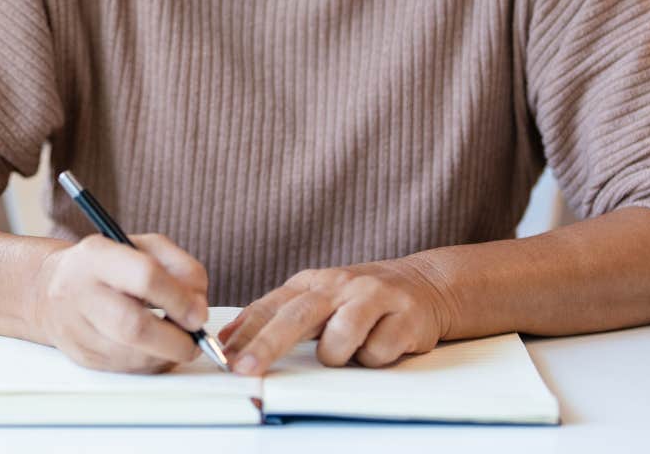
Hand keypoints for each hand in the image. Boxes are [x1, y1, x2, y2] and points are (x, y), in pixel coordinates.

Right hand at [27, 233, 210, 373]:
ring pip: (132, 356)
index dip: (179, 299)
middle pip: (133, 327)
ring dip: (167, 355)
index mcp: (97, 256)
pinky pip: (127, 370)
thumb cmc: (106, 266)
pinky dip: (152, 364)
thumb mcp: (143, 247)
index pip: (144, 277)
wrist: (48, 290)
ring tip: (176, 341)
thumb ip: (181, 268)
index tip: (199, 314)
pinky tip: (156, 349)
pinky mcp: (82, 358)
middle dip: (175, 340)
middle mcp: (80, 292)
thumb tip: (198, 307)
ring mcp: (77, 329)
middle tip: (194, 339)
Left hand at [218, 259, 456, 374]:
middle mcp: (340, 285)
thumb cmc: (362, 299)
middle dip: (267, 345)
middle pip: (296, 317)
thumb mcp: (318, 298)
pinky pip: (377, 352)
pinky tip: (381, 344)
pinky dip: (374, 358)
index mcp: (313, 282)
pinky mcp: (405, 316)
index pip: (271, 306)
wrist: (425, 285)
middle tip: (247, 368)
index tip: (225, 354)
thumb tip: (232, 338)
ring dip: (339, 355)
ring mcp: (374, 297)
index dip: (246, 332)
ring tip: (350, 349)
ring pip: (340, 339)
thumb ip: (279, 315)